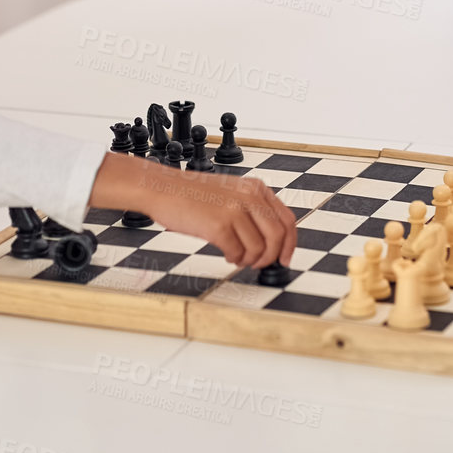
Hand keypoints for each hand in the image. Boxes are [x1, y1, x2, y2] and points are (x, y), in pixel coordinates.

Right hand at [86, 152, 296, 268]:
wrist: (163, 189)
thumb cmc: (192, 193)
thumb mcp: (231, 192)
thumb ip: (252, 210)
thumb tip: (271, 240)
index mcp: (256, 188)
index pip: (287, 220)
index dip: (290, 244)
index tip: (286, 258)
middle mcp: (249, 197)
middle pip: (278, 237)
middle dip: (271, 257)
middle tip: (260, 264)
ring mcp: (235, 211)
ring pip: (259, 249)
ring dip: (250, 260)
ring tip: (238, 257)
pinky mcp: (219, 226)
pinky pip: (238, 253)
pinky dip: (235, 259)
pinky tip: (227, 253)